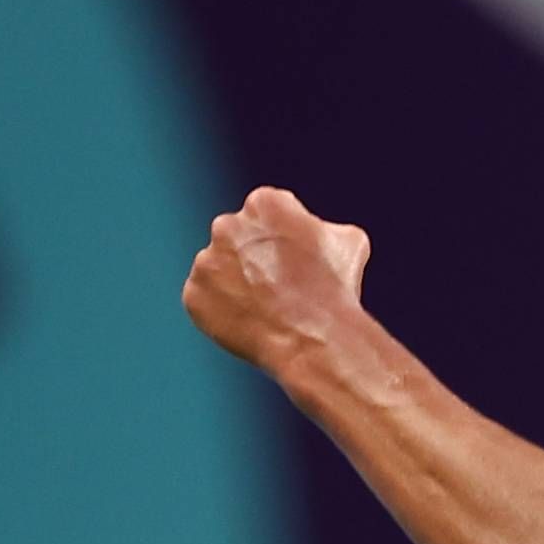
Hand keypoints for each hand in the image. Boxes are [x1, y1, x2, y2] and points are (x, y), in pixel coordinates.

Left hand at [183, 187, 373, 376]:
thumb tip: (323, 233)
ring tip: (268, 313)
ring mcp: (206, 262)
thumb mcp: (350, 243)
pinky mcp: (194, 295)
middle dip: (254, 261)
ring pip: (219, 272)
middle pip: (238, 241)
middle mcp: (226, 225)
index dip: (285, 243)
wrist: (316, 339)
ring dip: (236, 286)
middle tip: (280, 291)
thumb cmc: (336, 290)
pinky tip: (251, 325)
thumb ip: (325, 228)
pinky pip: (205, 302)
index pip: (268, 217)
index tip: (296, 265)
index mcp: (263, 203)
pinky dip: (222, 313)